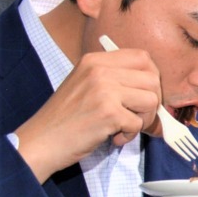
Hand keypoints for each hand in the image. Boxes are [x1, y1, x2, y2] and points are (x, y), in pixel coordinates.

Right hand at [12, 47, 162, 181]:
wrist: (42, 140)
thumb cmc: (67, 117)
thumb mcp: (87, 84)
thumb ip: (116, 78)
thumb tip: (156, 86)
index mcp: (95, 60)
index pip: (142, 57)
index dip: (151, 76)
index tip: (144, 93)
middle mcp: (99, 70)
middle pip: (152, 79)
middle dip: (150, 102)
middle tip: (134, 115)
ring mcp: (104, 90)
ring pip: (151, 100)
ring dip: (142, 119)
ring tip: (122, 126)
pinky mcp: (108, 113)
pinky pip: (138, 123)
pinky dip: (129, 135)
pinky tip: (113, 136)